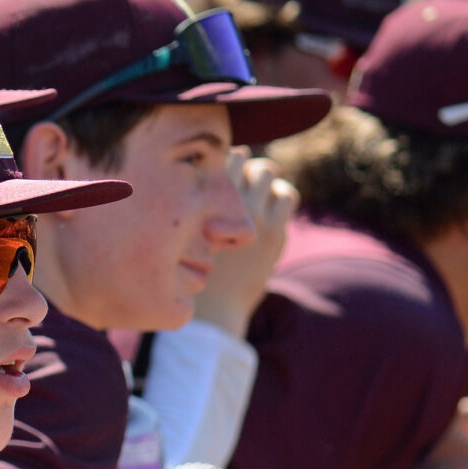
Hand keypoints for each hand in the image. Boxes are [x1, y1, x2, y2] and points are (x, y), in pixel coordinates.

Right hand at [194, 152, 297, 336]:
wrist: (213, 310)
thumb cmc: (188, 270)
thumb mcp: (180, 231)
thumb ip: (194, 200)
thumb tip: (218, 163)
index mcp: (196, 202)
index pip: (215, 157)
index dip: (220, 160)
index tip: (219, 173)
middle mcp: (223, 205)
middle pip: (242, 157)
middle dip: (242, 167)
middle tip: (238, 187)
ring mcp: (251, 217)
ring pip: (266, 171)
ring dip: (263, 178)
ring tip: (256, 196)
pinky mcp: (274, 233)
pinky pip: (287, 195)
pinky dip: (281, 196)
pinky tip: (270, 211)